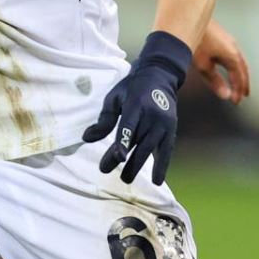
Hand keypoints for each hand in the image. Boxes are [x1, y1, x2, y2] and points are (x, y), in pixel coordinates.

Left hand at [83, 31, 191, 183]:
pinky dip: (162, 166)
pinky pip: (167, 151)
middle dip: (122, 158)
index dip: (123, 142)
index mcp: (137, 104)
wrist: (160, 76)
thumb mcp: (114, 98)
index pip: (129, 126)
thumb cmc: (131, 89)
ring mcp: (164, 124)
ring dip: (137, 165)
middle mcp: (153, 115)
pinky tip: (156, 181)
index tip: (118, 157)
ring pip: (150, 149)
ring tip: (125, 179)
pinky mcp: (171, 130)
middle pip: (137, 141)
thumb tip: (86, 138)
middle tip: (104, 169)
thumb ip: (104, 119)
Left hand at [195, 19, 250, 103]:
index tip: (236, 101)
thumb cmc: (196, 41)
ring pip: (239, 61)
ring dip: (240, 74)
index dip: (238, 91)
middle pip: (243, 69)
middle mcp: (234, 48)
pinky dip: (235, 65)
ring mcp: (230, 42)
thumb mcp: (203, 65)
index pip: (239, 77)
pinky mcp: (223, 38)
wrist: (190, 19)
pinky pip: (234, 55)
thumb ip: (215, 81)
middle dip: (243, 83)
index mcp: (232, 56)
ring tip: (238, 83)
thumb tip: (225, 95)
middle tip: (243, 95)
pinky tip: (229, 67)